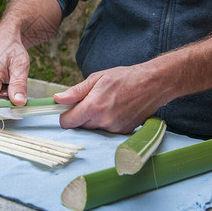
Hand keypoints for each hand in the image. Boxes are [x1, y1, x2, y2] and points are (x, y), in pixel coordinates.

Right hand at [0, 24, 29, 105]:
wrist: (3, 39)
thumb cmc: (12, 50)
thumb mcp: (20, 66)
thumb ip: (19, 85)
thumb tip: (19, 103)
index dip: (7, 108)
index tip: (17, 102)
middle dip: (4, 102)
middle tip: (12, 86)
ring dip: (1, 98)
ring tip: (6, 82)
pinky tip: (1, 83)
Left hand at [54, 64, 171, 133]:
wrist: (154, 83)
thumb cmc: (125, 78)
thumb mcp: (97, 78)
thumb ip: (76, 91)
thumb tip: (57, 99)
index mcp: (93, 107)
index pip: (67, 122)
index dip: (64, 116)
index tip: (67, 109)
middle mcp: (103, 121)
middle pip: (80, 126)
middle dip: (80, 115)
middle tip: (91, 100)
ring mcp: (115, 128)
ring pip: (94, 128)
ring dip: (94, 119)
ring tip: (106, 102)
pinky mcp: (124, 132)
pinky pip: (107, 130)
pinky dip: (107, 122)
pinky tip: (115, 109)